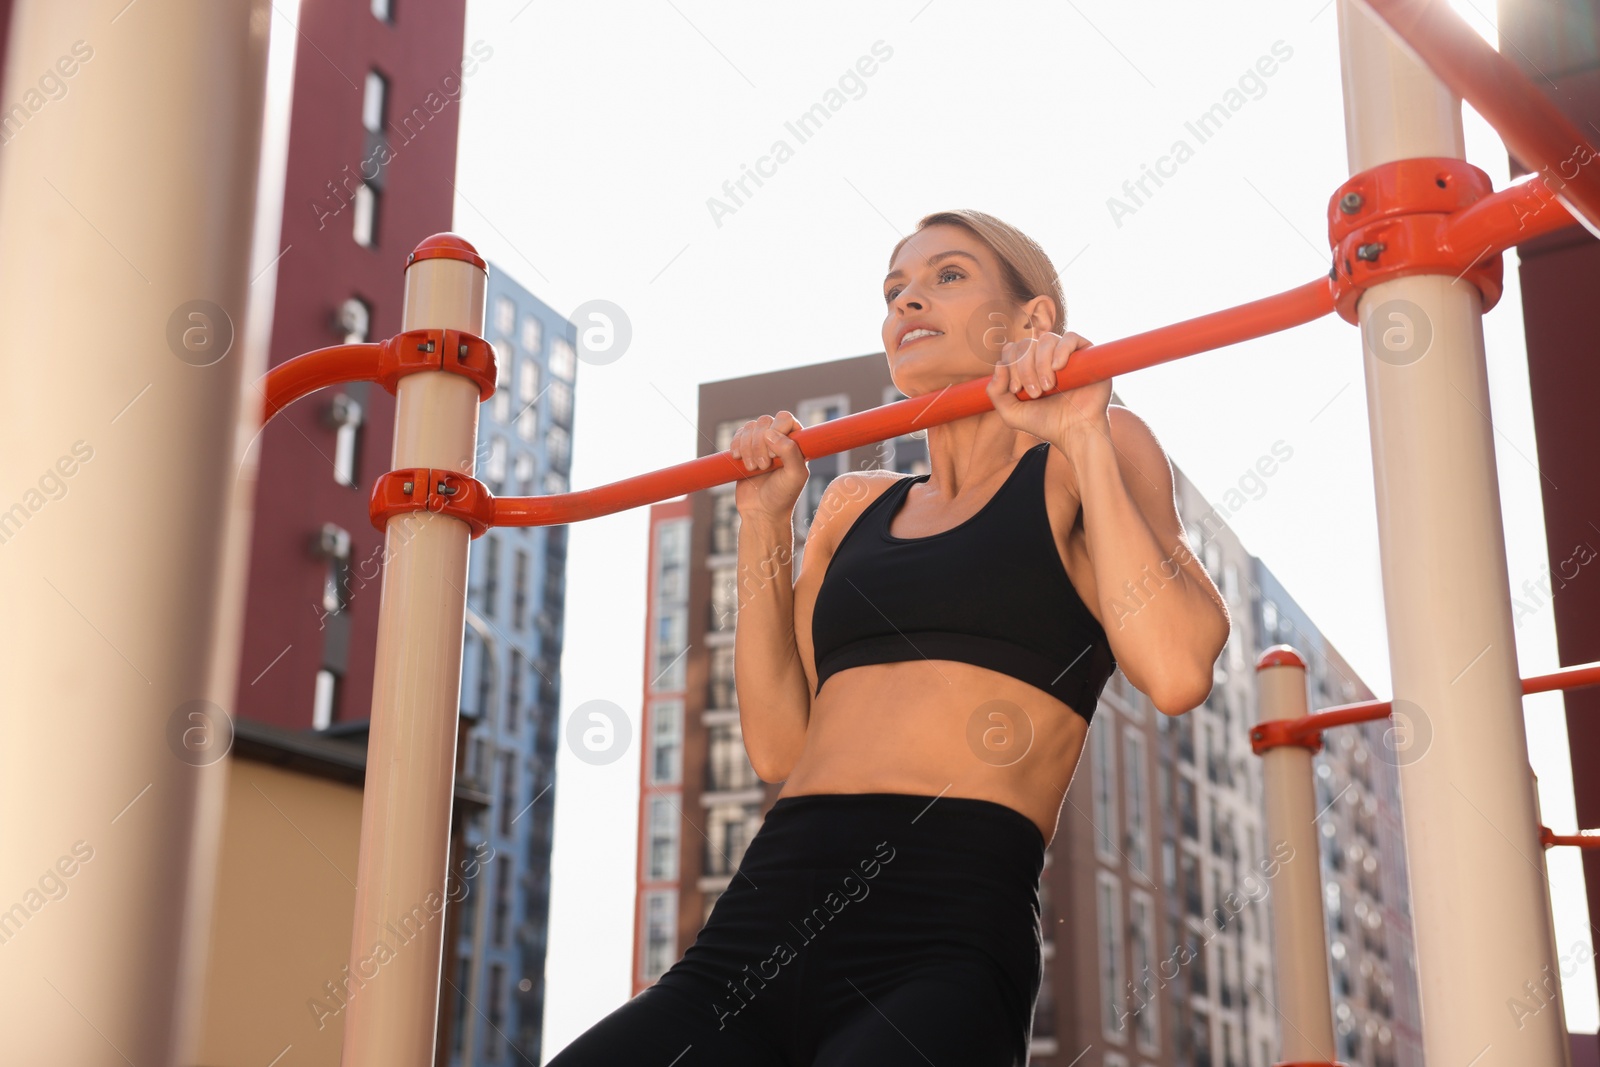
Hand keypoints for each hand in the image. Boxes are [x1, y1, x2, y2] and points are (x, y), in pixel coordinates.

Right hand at [730, 410, 809, 522]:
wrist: (761, 511)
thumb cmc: (783, 495)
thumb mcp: (795, 475)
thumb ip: (790, 451)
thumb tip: (770, 433)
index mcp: (796, 441)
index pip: (785, 418)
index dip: (776, 431)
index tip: (774, 455)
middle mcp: (779, 438)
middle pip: (764, 421)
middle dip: (759, 444)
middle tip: (763, 466)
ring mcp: (761, 443)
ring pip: (750, 427)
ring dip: (748, 448)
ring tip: (753, 468)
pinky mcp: (745, 449)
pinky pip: (738, 435)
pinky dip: (736, 445)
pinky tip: (739, 459)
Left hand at [985, 330, 1110, 444]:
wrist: (1074, 432)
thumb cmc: (1045, 423)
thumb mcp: (1011, 413)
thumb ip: (995, 392)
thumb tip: (998, 364)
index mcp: (1027, 366)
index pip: (1012, 349)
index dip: (1010, 365)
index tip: (1015, 389)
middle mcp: (1045, 357)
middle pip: (1026, 344)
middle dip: (1024, 368)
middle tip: (1033, 393)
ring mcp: (1066, 354)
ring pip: (1046, 340)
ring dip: (1041, 364)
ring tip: (1047, 387)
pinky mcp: (1086, 355)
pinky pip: (1071, 337)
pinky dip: (1061, 350)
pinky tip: (1058, 368)